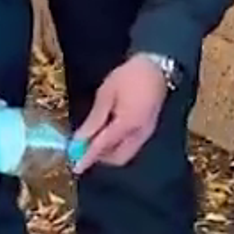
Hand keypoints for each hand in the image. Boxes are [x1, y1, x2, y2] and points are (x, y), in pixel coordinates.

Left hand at [72, 54, 171, 170]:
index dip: (87, 158)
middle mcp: (138, 135)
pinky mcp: (149, 130)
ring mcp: (146, 134)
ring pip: (125, 154)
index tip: (75, 167)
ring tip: (94, 140)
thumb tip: (80, 140)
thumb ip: (94, 121)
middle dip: (100, 157)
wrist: (157, 66)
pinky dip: (118, 146)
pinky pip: (131, 146)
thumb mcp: (106, 95)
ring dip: (109, 153)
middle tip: (84, 148)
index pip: (102, 148)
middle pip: (117, 158)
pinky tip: (108, 134)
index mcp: (126, 125)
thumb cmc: (128, 76)